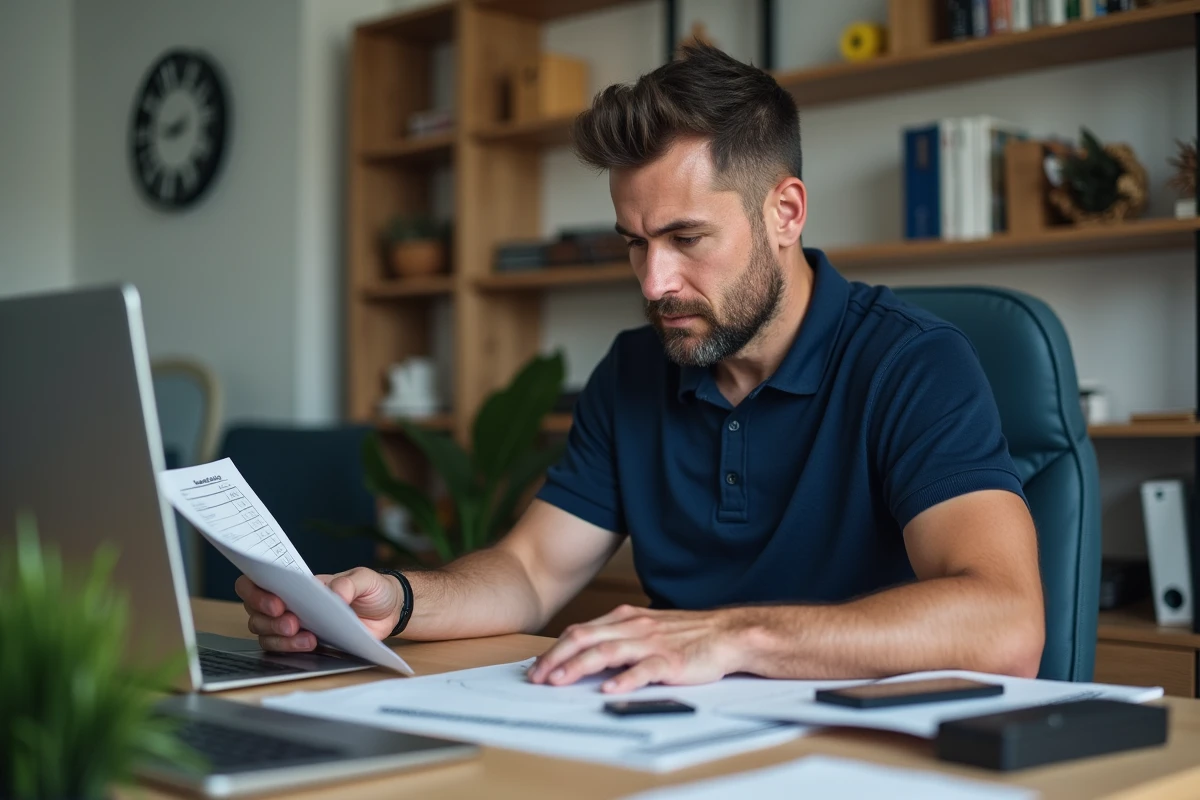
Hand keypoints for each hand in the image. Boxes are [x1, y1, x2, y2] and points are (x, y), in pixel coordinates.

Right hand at [234, 567, 401, 651]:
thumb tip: (334, 594)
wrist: (389, 611)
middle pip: (255, 611)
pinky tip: (311, 644)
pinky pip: (281, 648)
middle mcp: (290, 602)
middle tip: (292, 622)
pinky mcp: (303, 642)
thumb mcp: (366, 579)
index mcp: (298, 582)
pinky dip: (291, 648)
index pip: (258, 581)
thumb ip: (349, 583)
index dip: (256, 592)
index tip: (277, 602)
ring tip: (307, 637)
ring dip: (279, 638)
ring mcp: (294, 623)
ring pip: (264, 632)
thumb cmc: (372, 589)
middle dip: (268, 619)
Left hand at [526, 605, 743, 692]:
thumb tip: (590, 652)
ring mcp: (652, 643)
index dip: (557, 648)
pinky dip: (624, 679)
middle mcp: (634, 627)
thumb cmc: (688, 634)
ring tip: (559, 680)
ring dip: (579, 667)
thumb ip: (621, 637)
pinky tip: (609, 689)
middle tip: (537, 676)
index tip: (539, 666)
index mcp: (627, 619)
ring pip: (607, 651)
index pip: (582, 631)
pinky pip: (644, 670)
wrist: (727, 634)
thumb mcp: (648, 628)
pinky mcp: (671, 661)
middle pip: (586, 638)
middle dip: (557, 657)